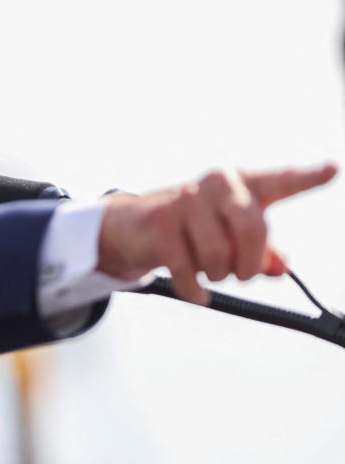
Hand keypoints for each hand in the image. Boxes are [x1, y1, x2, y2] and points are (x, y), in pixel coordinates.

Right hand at [97, 163, 337, 304]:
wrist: (137, 225)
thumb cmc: (196, 229)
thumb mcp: (232, 236)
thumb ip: (263, 252)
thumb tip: (282, 267)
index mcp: (242, 182)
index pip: (281, 181)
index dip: (307, 177)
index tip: (333, 169)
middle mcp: (216, 183)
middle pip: (252, 229)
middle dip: (250, 263)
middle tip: (242, 275)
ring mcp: (186, 200)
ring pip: (219, 255)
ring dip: (219, 276)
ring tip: (211, 272)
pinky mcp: (161, 223)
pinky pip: (187, 269)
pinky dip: (196, 290)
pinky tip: (199, 294)